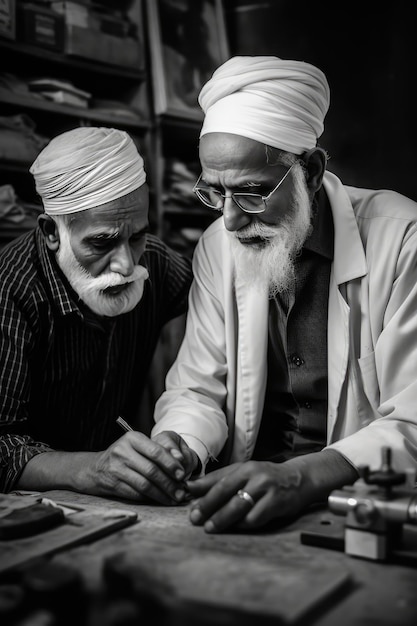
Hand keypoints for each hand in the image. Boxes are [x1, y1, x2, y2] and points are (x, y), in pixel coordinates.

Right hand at [87, 430, 189, 504]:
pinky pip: (136, 494)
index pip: (155, 451)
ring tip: (174, 498)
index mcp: (132, 438)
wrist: (95, 468)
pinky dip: (151, 498)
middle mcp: (123, 451)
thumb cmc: (124, 455)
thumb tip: (181, 461)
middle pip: (151, 470)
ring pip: (145, 484)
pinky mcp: (113, 484)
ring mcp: (116, 468)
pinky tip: (160, 500)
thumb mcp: (138, 446)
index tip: (182, 474)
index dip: (171, 464)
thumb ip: (158, 451)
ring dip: (162, 494)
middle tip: (181, 491)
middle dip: (169, 482)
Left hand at [186, 459, 317, 532]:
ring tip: (210, 527)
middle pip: (226, 492)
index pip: (219, 481)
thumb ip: (219, 480)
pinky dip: (243, 524)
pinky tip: (235, 527)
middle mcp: (254, 475)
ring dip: (223, 518)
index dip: (203, 494)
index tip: (189, 504)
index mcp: (244, 468)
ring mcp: (266, 489)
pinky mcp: (277, 503)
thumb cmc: (266, 477)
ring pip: (240, 506)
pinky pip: (256, 517)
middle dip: (209, 507)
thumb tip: (191, 488)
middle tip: (195, 519)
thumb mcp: (244, 473)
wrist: (299, 479)